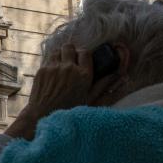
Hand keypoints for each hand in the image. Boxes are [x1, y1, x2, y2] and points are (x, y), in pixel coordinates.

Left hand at [5, 43, 122, 138]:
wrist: (43, 115)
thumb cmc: (69, 110)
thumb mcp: (91, 99)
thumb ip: (104, 85)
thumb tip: (121, 75)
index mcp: (83, 75)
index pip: (85, 52)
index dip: (84, 55)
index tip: (82, 60)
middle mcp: (69, 68)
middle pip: (70, 47)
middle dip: (71, 52)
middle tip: (71, 61)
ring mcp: (54, 68)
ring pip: (58, 51)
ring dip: (61, 56)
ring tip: (62, 66)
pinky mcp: (42, 70)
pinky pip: (48, 59)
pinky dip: (52, 62)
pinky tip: (53, 72)